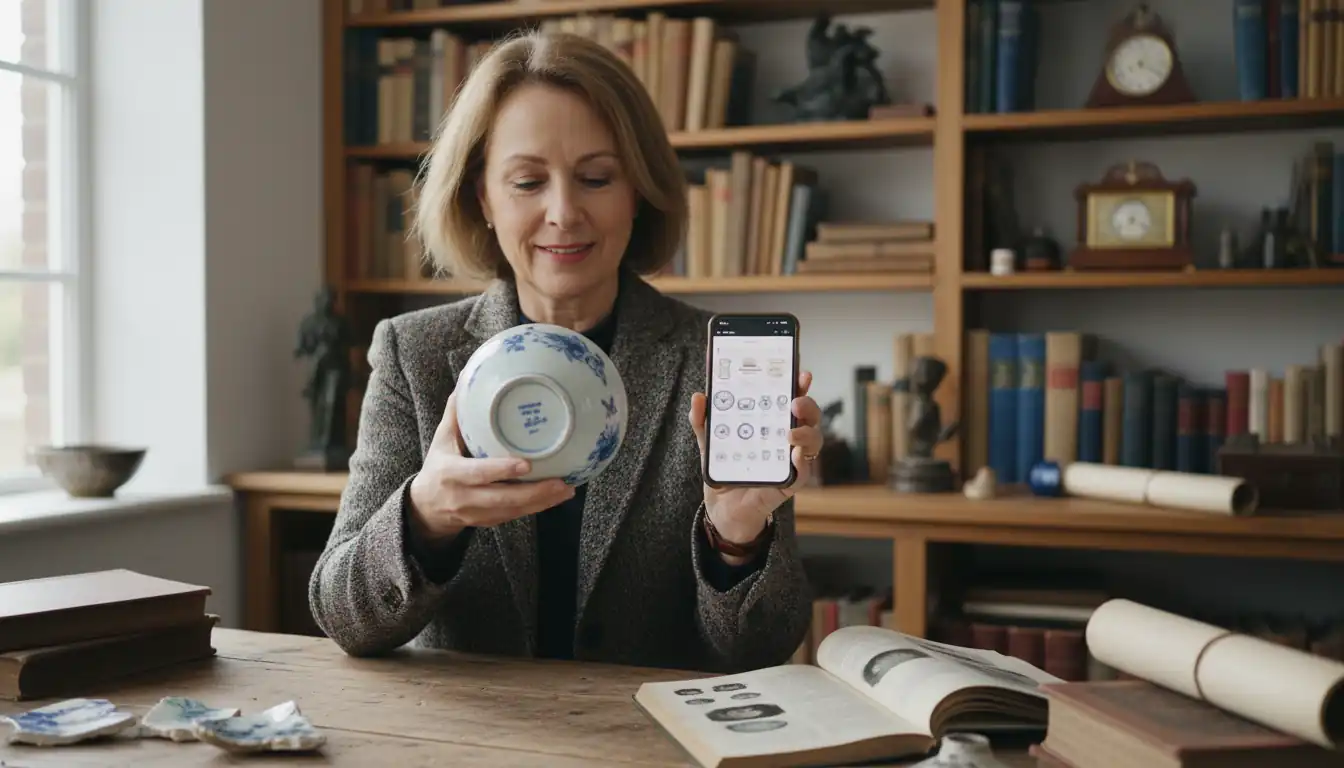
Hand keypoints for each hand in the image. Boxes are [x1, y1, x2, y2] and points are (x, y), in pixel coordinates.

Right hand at [408, 389, 574, 541]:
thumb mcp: (441, 439)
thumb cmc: (438, 466)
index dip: (501, 471)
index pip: (478, 473)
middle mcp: (464, 497)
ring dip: (542, 502)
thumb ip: (456, 413)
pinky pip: (514, 516)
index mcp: (451, 474)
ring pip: (512, 511)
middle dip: (534, 493)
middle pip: (502, 498)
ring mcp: (476, 514)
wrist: (426, 507)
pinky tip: (555, 497)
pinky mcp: (488, 522)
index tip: (526, 465)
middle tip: (561, 482)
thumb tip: (466, 377)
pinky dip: (536, 508)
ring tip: (566, 490)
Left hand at [689, 370, 823, 559]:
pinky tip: (794, 454)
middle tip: (794, 402)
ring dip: (807, 433)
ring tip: (791, 433)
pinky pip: (803, 473)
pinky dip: (802, 463)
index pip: (791, 398)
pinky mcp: (789, 484)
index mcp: (772, 422)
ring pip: (813, 441)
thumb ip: (703, 421)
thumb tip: (699, 398)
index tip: (800, 373)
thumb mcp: (710, 442)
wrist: (723, 509)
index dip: (799, 385)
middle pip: (809, 416)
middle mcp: (787, 438)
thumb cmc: (726, 470)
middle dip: (807, 405)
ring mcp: (790, 460)